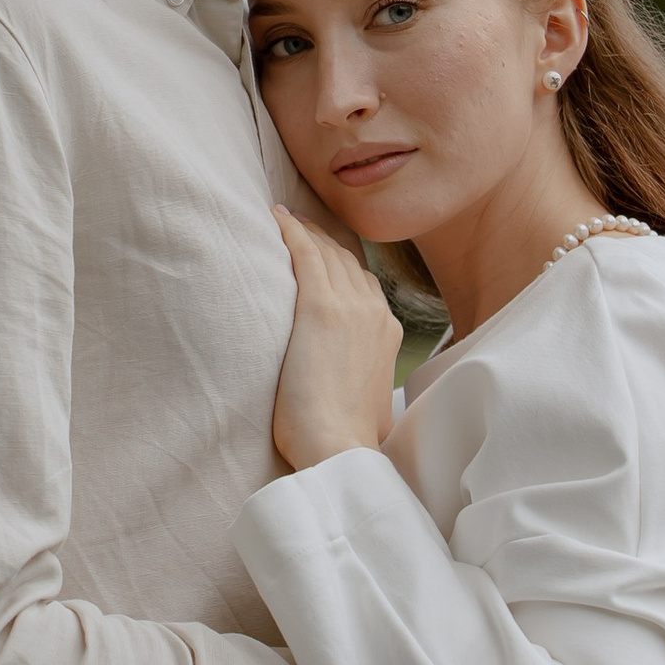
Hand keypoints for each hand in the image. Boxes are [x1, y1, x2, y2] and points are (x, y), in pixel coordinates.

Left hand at [271, 209, 401, 473]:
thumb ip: (365, 382)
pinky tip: (277, 218)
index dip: (341, 263)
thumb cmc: (344, 439)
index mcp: (387, 332)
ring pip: (327, 253)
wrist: (338, 447)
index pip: (363, 283)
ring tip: (284, 219)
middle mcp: (374, 312)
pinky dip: (292, 231)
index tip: (321, 251)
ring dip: (306, 232)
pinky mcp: (320, 307)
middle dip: (324, 240)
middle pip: (347, 262)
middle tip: (299, 226)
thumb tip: (354, 391)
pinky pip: (306, 253)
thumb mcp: (370, 403)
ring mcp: (350, 307)